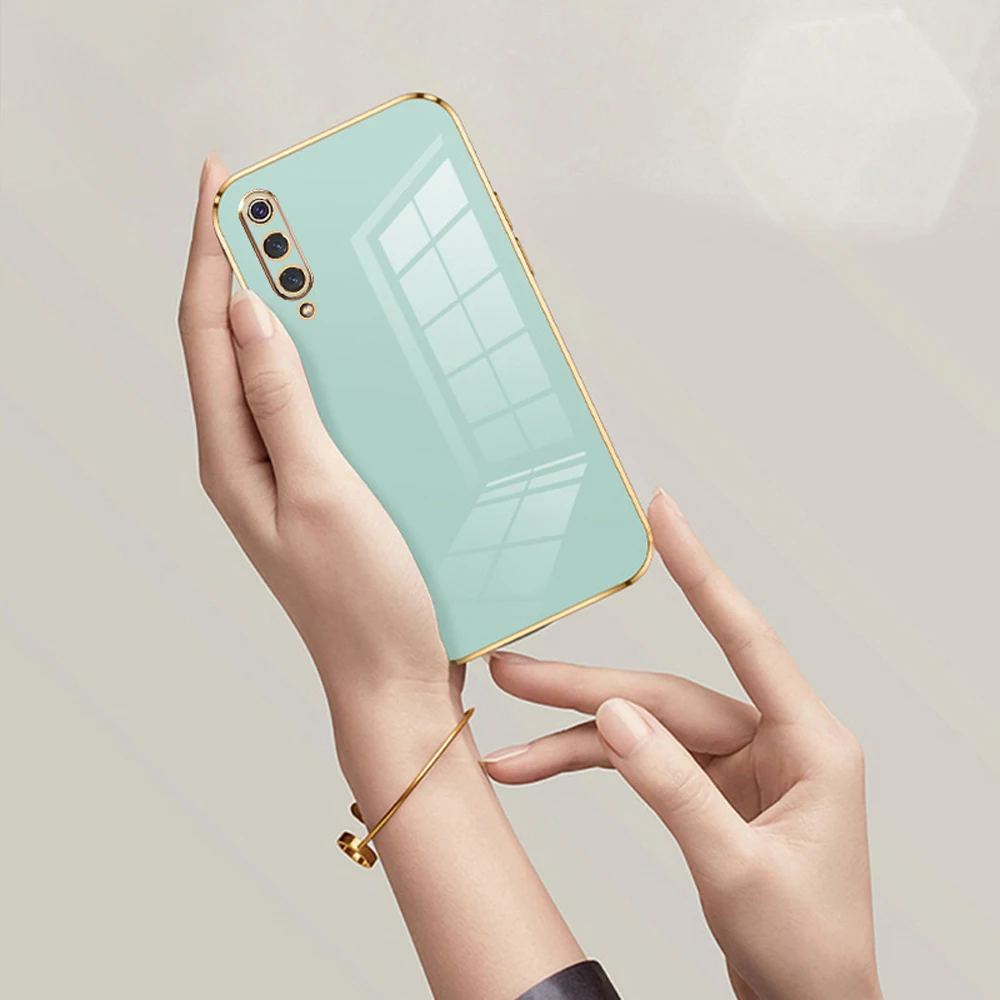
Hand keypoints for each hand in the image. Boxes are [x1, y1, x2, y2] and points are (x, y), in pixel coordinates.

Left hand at [177, 155, 455, 750]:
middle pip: (230, 341)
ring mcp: (286, 470)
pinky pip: (311, 402)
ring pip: (272, 368)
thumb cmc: (361, 600)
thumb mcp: (320, 490)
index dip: (209, 250)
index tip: (221, 182)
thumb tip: (250, 313)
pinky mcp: (325, 481)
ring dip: (284, 307)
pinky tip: (350, 343)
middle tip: (266, 202)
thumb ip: (280, 401)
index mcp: (232, 456)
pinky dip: (323, 358)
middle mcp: (248, 457)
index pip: (206, 331)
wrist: (394, 676)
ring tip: (304, 254)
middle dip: (239, 263)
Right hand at [483, 491, 881, 999]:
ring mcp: (740, 764)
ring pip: (644, 726)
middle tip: (516, 668)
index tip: (665, 515)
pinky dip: (590, 762)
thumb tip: (614, 717)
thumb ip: (673, 788)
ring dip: (574, 730)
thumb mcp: (737, 869)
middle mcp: (775, 741)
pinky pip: (641, 760)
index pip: (746, 638)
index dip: (700, 572)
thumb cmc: (805, 952)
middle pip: (666, 693)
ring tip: (508, 732)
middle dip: (586, 687)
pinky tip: (539, 764)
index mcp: (810, 743)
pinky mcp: (710, 789)